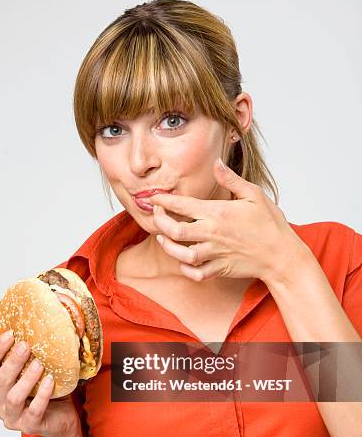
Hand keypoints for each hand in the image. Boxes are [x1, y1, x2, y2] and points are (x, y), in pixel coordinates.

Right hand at [0, 330, 80, 436]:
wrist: (62, 419)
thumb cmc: (45, 391)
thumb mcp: (34, 371)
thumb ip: (28, 355)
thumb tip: (37, 324)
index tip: (11, 333)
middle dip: (12, 361)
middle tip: (26, 345)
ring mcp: (13, 417)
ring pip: (13, 397)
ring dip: (26, 379)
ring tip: (39, 364)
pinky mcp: (29, 426)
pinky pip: (34, 410)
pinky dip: (42, 394)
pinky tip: (51, 381)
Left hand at [150, 158, 309, 283]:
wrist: (282, 255)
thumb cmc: (271, 224)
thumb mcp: (254, 194)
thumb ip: (231, 179)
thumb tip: (216, 163)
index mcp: (218, 212)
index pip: (182, 205)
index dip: (164, 200)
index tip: (155, 198)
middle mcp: (213, 233)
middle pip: (174, 230)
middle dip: (160, 222)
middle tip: (157, 216)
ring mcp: (215, 253)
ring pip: (181, 254)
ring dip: (168, 246)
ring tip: (163, 238)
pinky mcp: (220, 269)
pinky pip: (196, 273)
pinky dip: (186, 269)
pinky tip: (182, 261)